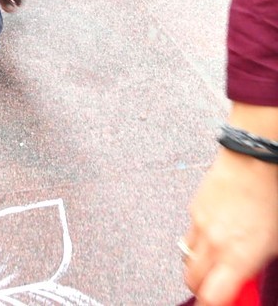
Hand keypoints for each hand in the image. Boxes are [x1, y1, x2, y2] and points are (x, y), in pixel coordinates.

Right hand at [183, 149, 277, 304]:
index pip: (211, 297)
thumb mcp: (270, 246)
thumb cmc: (268, 202)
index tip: (218, 304)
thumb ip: (251, 269)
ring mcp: (200, 226)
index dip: (211, 305)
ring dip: (198, 266)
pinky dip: (198, 241)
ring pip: (186, 259)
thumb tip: (243, 285)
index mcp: (237, 258)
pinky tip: (214, 233)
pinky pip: (189, 235)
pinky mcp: (193, 210)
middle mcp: (214, 244)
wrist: (252, 164)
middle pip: (192, 281)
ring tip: (215, 260)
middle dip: (201, 289)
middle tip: (216, 286)